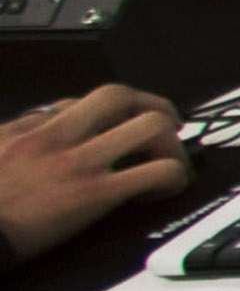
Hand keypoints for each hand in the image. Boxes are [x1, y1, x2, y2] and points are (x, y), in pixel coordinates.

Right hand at [0, 86, 186, 261]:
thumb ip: (15, 134)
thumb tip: (37, 122)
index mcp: (29, 128)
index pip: (82, 101)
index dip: (113, 112)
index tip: (122, 126)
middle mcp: (57, 137)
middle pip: (120, 96)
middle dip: (153, 107)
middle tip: (166, 129)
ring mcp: (78, 163)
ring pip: (149, 126)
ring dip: (171, 142)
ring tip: (169, 162)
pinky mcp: (95, 194)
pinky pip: (155, 173)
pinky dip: (173, 177)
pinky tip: (162, 190)